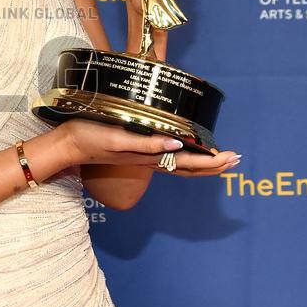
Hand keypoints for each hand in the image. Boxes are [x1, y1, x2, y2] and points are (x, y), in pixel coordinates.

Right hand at [65, 119, 239, 177]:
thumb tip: (178, 144)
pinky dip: (183, 158)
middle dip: (214, 165)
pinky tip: (186, 151)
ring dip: (202, 164)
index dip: (211, 162)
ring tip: (220, 159)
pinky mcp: (135, 152)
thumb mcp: (118, 139)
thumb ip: (147, 144)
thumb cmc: (91, 138)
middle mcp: (150, 159)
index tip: (231, 157)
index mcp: (150, 156)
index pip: (188, 163)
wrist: (69, 144)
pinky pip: (167, 159)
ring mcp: (143, 157)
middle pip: (189, 168)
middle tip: (236, 159)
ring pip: (180, 166)